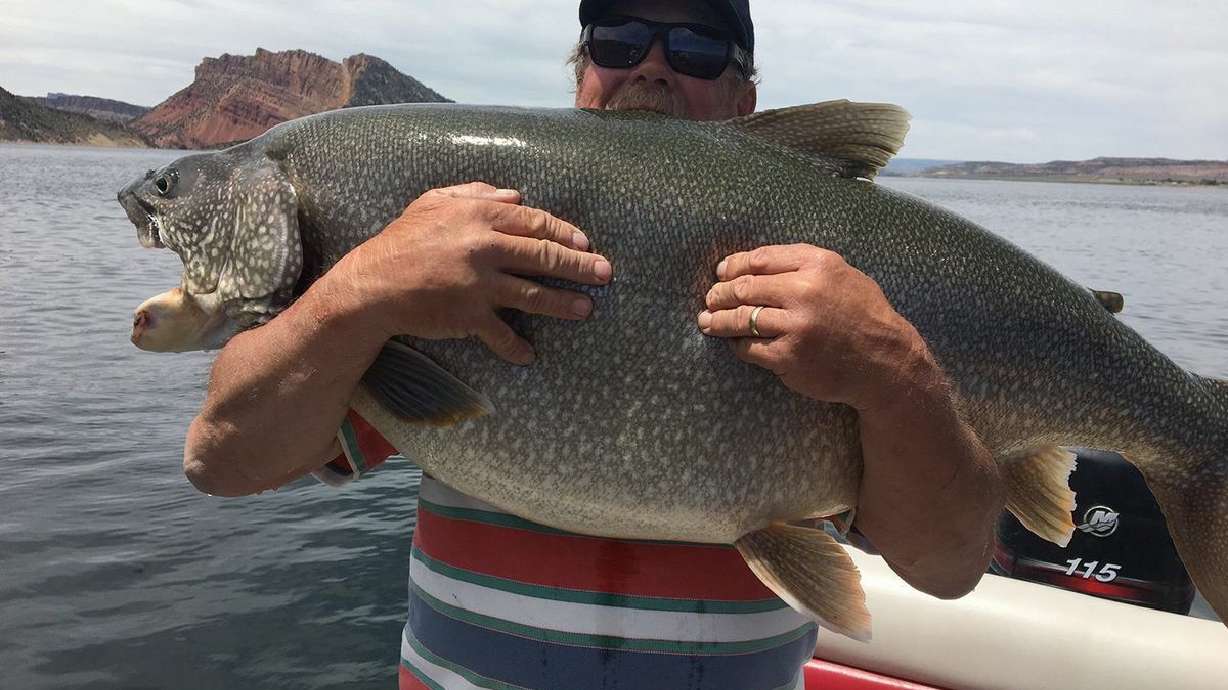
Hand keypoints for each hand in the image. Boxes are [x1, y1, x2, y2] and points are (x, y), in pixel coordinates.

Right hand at [327, 182, 611, 363]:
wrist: (373, 283)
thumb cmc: (403, 239)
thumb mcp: (435, 202)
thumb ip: (476, 194)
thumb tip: (516, 197)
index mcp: (480, 216)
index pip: (535, 221)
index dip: (565, 232)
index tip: (585, 243)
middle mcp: (485, 247)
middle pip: (544, 256)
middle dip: (580, 266)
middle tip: (605, 274)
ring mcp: (480, 284)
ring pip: (534, 294)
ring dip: (565, 304)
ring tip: (587, 310)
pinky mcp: (469, 315)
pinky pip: (501, 334)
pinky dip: (515, 347)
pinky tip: (529, 356)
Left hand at [697, 243, 926, 410]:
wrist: (884, 361)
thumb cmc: (863, 315)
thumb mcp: (842, 275)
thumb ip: (804, 265)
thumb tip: (754, 264)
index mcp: (818, 265)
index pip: (760, 259)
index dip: (733, 266)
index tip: (721, 272)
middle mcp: (805, 292)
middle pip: (745, 287)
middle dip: (720, 293)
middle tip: (710, 298)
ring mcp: (796, 326)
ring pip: (742, 318)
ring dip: (718, 320)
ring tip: (707, 321)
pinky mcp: (789, 356)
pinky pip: (750, 347)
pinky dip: (737, 344)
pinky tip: (733, 342)